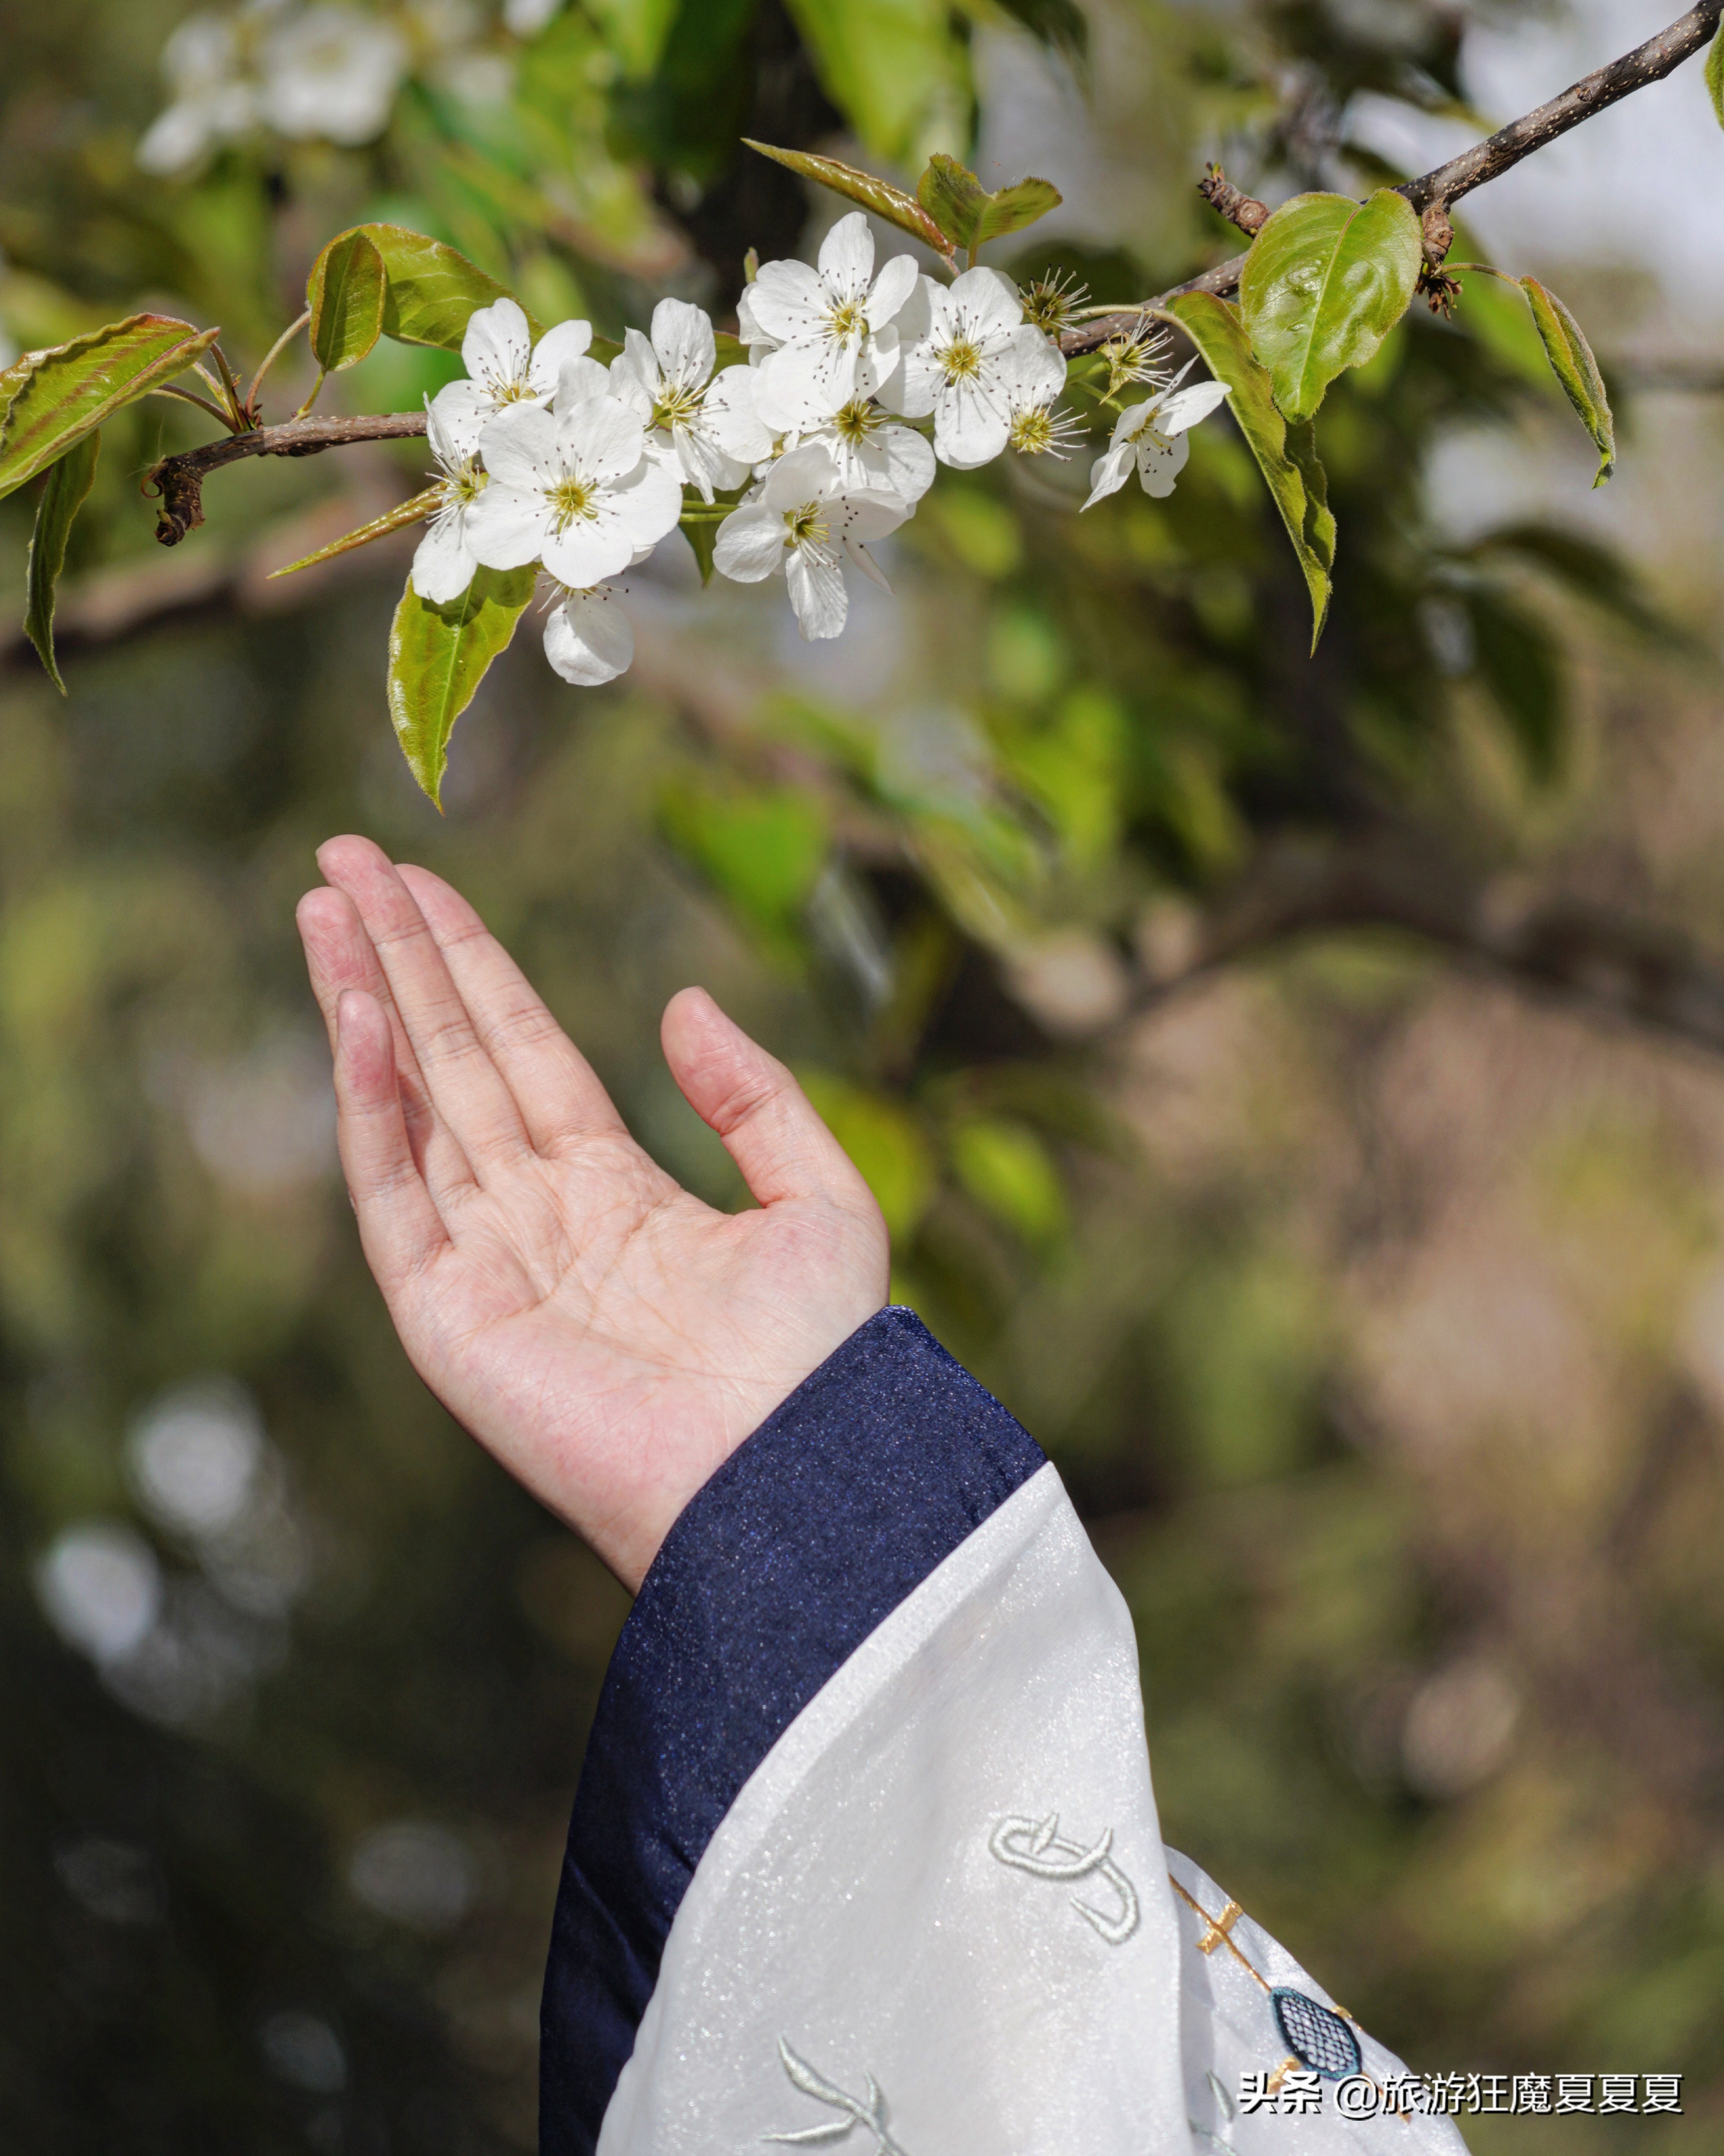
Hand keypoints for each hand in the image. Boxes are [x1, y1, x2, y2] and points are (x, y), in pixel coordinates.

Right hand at [296, 836, 888, 1589]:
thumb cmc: (818, 1358)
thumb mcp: (817, 1198)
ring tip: (324, 903)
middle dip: (400, 958)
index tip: (424, 881)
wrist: (790, 1472)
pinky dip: (366, 1106)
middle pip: (453, 1059)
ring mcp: (486, 1263)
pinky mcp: (448, 1315)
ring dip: (365, 1003)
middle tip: (344, 857)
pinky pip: (394, 1190)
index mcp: (617, 1191)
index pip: (523, 1050)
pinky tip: (355, 1017)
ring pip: (408, 1105)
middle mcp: (539, 1218)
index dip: (473, 964)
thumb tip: (680, 1003)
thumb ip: (756, 1096)